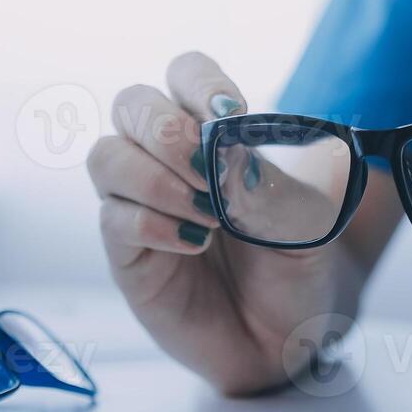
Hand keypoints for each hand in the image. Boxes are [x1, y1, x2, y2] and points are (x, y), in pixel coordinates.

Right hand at [89, 53, 361, 393]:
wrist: (291, 337)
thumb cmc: (297, 266)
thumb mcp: (306, 222)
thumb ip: (269, 183)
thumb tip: (226, 149)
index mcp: (213, 135)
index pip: (185, 74)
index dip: (200, 81)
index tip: (232, 112)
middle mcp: (167, 162)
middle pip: (132, 104)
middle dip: (166, 129)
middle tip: (208, 171)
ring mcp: (141, 206)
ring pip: (106, 156)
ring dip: (154, 177)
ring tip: (208, 215)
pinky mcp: (128, 256)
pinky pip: (113, 220)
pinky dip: (152, 223)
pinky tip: (195, 242)